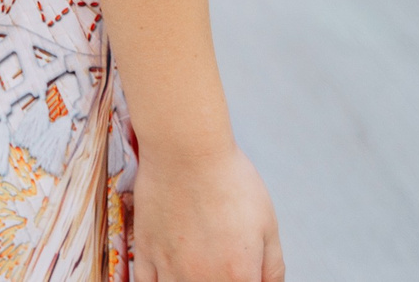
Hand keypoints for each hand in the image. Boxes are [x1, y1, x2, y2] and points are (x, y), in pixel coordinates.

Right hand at [134, 144, 283, 281]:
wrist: (186, 150)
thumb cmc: (231, 181)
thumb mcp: (267, 226)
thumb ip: (272, 268)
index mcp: (238, 277)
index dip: (247, 281)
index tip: (243, 271)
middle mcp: (202, 280)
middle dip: (219, 280)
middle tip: (221, 261)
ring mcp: (169, 267)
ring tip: (196, 271)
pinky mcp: (146, 250)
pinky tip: (169, 275)